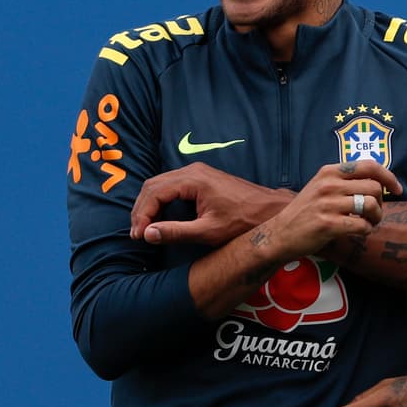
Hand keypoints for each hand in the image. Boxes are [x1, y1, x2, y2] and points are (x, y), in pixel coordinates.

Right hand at [131, 162, 291, 245]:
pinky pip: (171, 185)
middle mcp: (193, 170)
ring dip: (149, 205)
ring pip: (160, 184)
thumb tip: (148, 234)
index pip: (154, 193)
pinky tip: (160, 219)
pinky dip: (161, 201)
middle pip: (153, 185)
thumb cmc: (243, 221)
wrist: (269, 210)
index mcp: (193, 179)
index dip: (142, 215)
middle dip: (141, 210)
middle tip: (137, 234)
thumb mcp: (208, 231)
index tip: (138, 236)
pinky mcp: (201, 178)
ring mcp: (197, 172)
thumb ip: (176, 232)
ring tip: (145, 229)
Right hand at [261, 161, 403, 260]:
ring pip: (370, 205)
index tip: (397, 190)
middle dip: (381, 202)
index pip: (369, 165)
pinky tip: (360, 232)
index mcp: (330, 171)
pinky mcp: (327, 224)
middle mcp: (329, 184)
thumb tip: (380, 181)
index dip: (389, 177)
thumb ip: (345, 180)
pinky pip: (362, 225)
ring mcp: (327, 204)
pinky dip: (366, 230)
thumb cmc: (307, 211)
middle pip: (374, 187)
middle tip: (374, 213)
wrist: (280, 234)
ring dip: (376, 217)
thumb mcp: (322, 186)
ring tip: (369, 223)